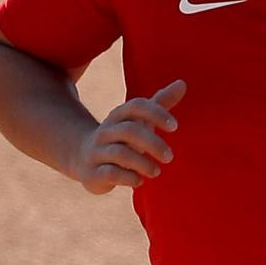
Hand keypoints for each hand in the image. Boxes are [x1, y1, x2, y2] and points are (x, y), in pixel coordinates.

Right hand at [72, 78, 186, 192]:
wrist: (83, 158)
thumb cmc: (121, 137)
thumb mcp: (138, 120)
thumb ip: (160, 103)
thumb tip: (182, 83)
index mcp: (119, 116)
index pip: (136, 106)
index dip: (156, 113)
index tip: (175, 126)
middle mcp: (106, 131)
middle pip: (130, 131)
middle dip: (153, 143)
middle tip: (169, 156)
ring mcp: (98, 152)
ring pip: (120, 153)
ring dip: (143, 163)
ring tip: (157, 171)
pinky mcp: (93, 173)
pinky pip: (110, 173)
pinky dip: (128, 177)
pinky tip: (139, 181)